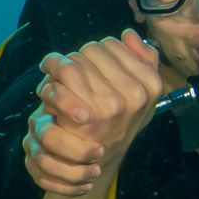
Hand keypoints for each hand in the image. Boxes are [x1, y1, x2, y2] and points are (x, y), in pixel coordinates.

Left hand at [23, 31, 162, 195]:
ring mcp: (112, 104)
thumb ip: (142, 61)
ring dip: (61, 68)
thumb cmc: (116, 124)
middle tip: (71, 78)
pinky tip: (47, 84)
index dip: (95, 53)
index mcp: (151, 84)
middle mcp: (135, 94)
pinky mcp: (87, 113)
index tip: (88, 68)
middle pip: (92, 49)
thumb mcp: (139, 96)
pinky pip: (63, 71)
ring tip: (59, 83)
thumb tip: (129, 35)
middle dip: (77, 60)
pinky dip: (50, 74)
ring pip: (75, 59)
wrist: (96, 163)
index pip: (113, 44)